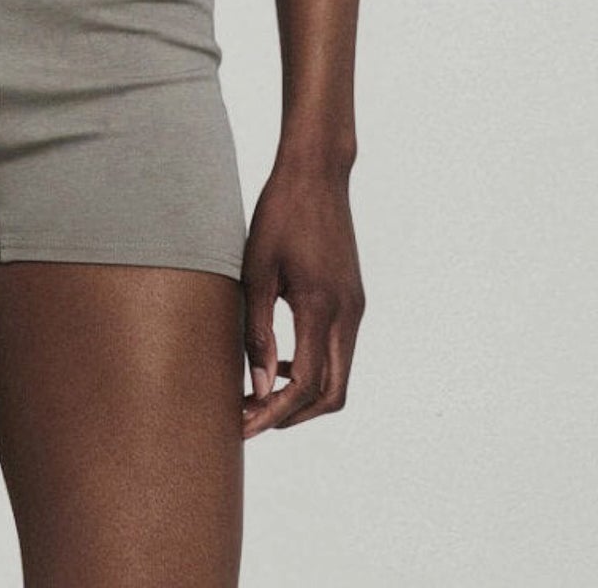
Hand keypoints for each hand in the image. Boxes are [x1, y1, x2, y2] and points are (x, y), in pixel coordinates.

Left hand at [240, 156, 365, 437]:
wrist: (317, 172)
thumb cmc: (279, 214)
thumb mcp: (256, 270)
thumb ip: (257, 330)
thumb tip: (257, 386)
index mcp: (322, 308)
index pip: (305, 385)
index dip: (273, 413)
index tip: (242, 425)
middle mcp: (348, 315)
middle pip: (332, 395)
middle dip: (293, 416)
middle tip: (251, 418)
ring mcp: (355, 307)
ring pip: (340, 376)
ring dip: (304, 394)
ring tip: (259, 393)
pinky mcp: (353, 299)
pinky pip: (339, 351)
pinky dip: (313, 368)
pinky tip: (279, 359)